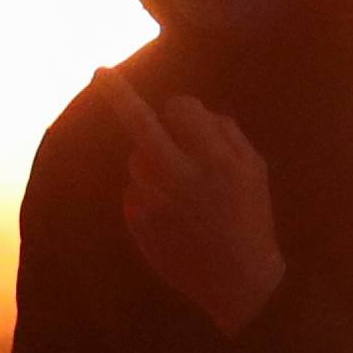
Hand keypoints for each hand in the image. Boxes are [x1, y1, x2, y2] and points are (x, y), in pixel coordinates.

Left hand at [96, 68, 285, 335]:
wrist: (239, 281)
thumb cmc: (251, 220)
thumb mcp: (255, 171)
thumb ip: (227, 134)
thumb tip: (195, 110)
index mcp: (216, 159)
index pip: (180, 109)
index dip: (182, 110)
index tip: (176, 108)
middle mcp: (182, 176)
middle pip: (140, 124)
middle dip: (117, 92)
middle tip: (98, 71)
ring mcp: (156, 201)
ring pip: (136, 161)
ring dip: (151, 162)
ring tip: (180, 191)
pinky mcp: (139, 223)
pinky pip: (133, 193)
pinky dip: (147, 195)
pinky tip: (171, 216)